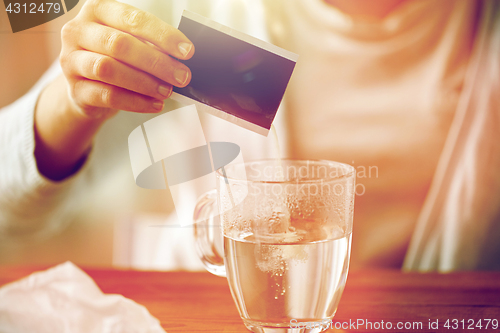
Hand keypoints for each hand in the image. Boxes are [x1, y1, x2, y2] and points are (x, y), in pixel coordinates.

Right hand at [59, 0, 193, 118]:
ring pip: (108, 69)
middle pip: (120, 44)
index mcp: (98, 10)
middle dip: (157, 62)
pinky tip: (154, 103)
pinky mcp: (74, 90)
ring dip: (144, 83)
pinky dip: (135, 102)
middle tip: (181, 76)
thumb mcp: (132, 43)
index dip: (163, 35)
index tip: (187, 51)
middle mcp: (79, 31)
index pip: (133, 18)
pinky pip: (107, 96)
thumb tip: (183, 58)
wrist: (88, 88)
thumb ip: (152, 45)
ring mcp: (71, 61)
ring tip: (167, 91)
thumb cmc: (115, 58)